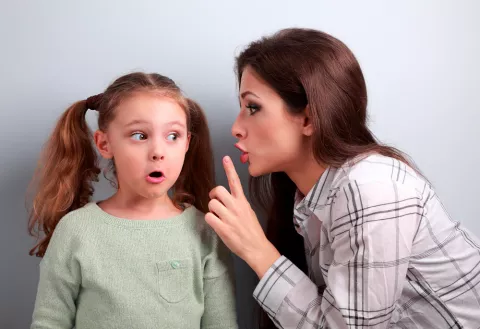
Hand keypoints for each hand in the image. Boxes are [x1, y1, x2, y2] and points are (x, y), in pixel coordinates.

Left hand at [205, 156, 280, 277]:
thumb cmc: (252, 231)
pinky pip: (209, 217)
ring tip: (219, 217)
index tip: (226, 158)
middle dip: (213, 195)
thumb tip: (225, 200)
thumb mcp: (249, 212)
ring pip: (211, 204)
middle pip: (218, 190)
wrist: (256, 248)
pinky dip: (210, 220)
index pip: (235, 181)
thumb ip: (238, 204)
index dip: (230, 169)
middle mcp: (236, 207)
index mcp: (243, 202)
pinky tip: (217, 225)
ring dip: (212, 210)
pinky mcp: (223, 228)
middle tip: (215, 202)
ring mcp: (229, 217)